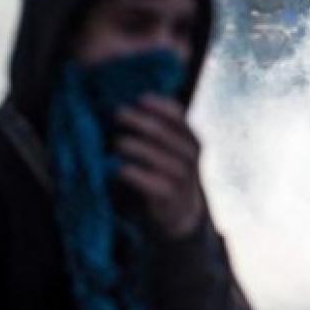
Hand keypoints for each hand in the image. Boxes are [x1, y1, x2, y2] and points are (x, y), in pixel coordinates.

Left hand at [115, 94, 204, 238]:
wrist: (182, 211)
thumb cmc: (168, 171)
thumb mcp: (172, 148)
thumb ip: (161, 128)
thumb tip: (134, 102)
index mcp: (191, 140)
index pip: (179, 118)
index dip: (160, 106)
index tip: (140, 98)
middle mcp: (190, 157)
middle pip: (166, 135)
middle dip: (141, 122)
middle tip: (118, 114)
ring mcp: (183, 178)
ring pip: (161, 158)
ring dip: (138, 148)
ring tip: (119, 142)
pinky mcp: (170, 197)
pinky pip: (154, 184)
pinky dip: (137, 175)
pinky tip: (121, 169)